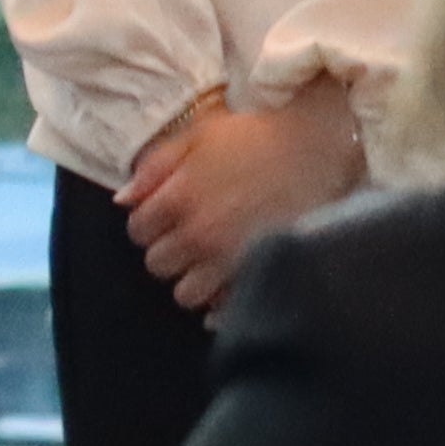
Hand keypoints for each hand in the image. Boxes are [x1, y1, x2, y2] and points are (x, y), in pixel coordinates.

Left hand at [121, 78, 361, 316]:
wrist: (322, 150)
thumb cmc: (258, 137)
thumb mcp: (200, 134)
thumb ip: (155, 166)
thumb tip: (123, 200)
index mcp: (179, 198)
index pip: (138, 231)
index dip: (150, 222)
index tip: (169, 215)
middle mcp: (200, 235)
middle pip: (158, 265)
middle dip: (170, 251)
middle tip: (192, 235)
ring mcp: (230, 262)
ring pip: (186, 295)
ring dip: (195, 279)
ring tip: (213, 259)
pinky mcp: (261, 277)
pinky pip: (226, 310)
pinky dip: (223, 301)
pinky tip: (233, 281)